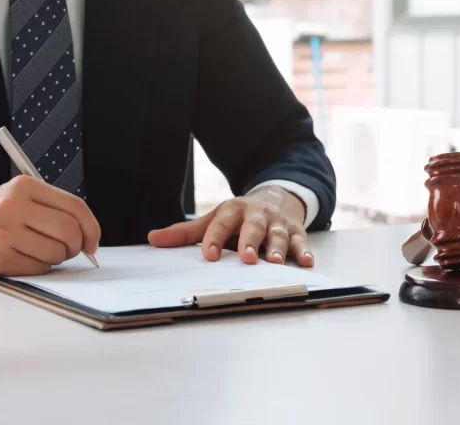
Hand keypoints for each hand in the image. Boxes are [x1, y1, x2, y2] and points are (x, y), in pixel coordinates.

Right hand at [0, 175, 100, 281]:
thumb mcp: (16, 200)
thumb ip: (50, 210)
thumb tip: (87, 235)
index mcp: (23, 186)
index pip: (75, 206)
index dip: (91, 228)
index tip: (92, 243)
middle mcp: (13, 205)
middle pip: (69, 231)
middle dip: (74, 247)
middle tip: (65, 251)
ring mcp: (3, 231)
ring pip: (56, 252)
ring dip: (54, 259)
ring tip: (35, 252)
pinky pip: (37, 267)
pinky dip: (37, 267)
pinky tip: (19, 259)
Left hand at [147, 185, 312, 266]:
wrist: (276, 197)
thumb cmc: (239, 216)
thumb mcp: (214, 219)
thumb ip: (185, 233)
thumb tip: (153, 239)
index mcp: (232, 211)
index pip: (220, 224)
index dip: (214, 239)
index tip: (207, 255)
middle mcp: (256, 215)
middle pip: (252, 227)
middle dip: (250, 242)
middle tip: (246, 258)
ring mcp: (278, 223)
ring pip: (278, 235)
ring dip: (278, 248)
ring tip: (275, 262)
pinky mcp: (296, 231)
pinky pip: (301, 241)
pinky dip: (304, 251)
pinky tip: (306, 262)